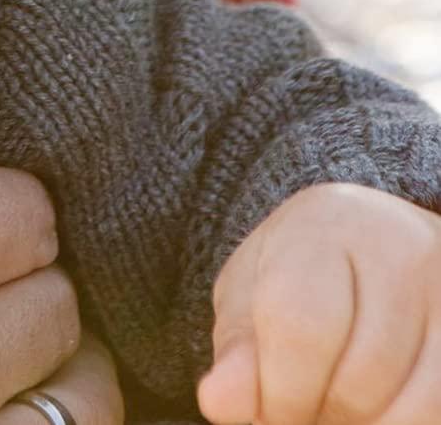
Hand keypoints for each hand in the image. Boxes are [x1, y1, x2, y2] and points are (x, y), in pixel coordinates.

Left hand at [199, 182, 440, 424]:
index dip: (280, 393)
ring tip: (336, 407)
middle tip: (302, 408)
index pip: (300, 326)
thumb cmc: (298, 277)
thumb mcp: (253, 296)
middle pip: (360, 379)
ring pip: (414, 408)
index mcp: (326, 225)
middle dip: (322, 416)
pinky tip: (377, 410)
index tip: (271, 410)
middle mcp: (401, 249)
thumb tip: (218, 403)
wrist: (378, 251)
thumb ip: (239, 352)